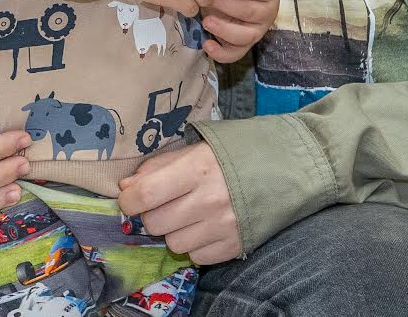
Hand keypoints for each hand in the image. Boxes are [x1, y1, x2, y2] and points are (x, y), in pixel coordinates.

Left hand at [118, 142, 241, 263]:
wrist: (282, 172)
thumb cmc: (230, 157)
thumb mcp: (193, 150)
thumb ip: (156, 167)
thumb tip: (126, 188)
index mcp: (196, 169)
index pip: (146, 194)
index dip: (128, 200)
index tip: (129, 200)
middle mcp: (209, 200)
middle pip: (155, 223)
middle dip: (152, 215)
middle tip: (166, 204)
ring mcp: (224, 226)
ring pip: (173, 244)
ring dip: (174, 232)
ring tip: (189, 215)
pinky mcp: (235, 246)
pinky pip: (196, 257)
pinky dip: (195, 245)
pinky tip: (205, 228)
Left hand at [202, 0, 279, 62]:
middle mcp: (269, 10)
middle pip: (249, 12)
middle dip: (224, 6)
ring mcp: (259, 29)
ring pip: (246, 36)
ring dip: (224, 30)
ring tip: (205, 21)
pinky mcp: (247, 44)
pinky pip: (237, 54)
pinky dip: (221, 53)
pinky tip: (207, 44)